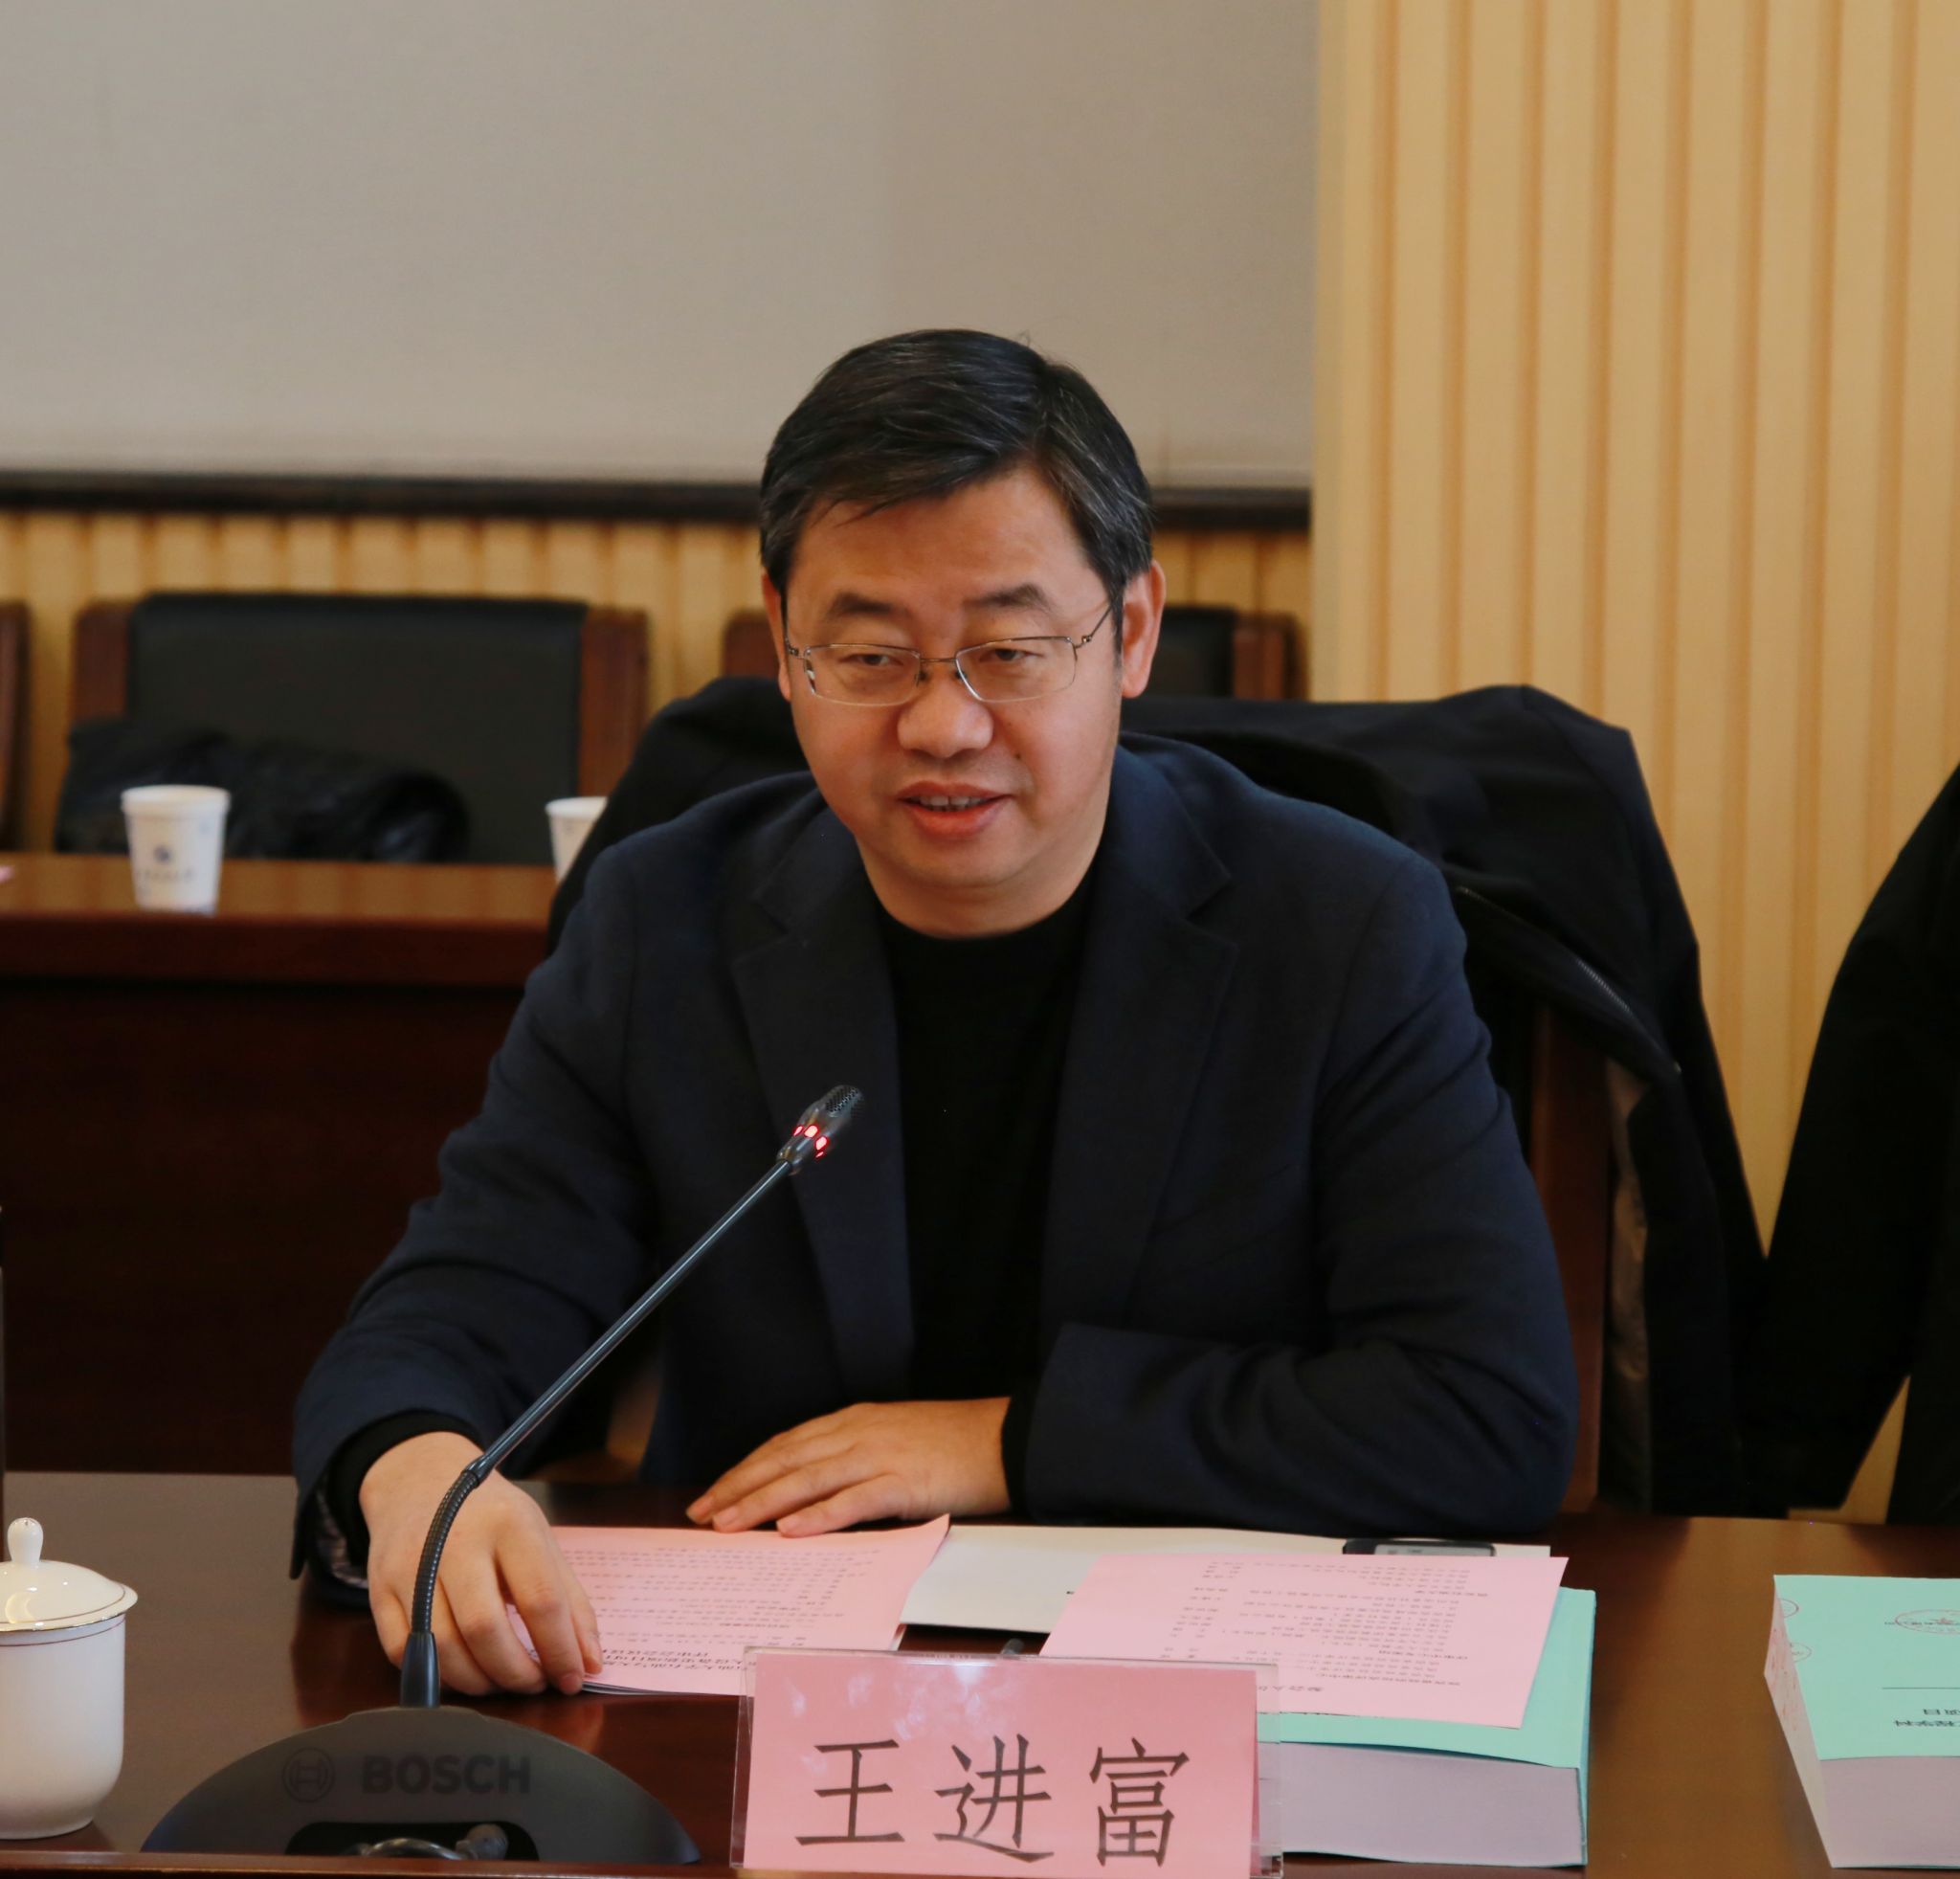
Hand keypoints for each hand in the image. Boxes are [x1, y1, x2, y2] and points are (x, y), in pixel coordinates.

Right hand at [360, 1430, 602, 1698]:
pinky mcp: (378, 1588)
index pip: (540, 1599)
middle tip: (534, 1683)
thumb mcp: (539, 1540)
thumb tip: (590, 1664)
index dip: (560, 1649)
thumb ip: (570, 1602)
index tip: (571, 1679)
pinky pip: (403, 1651)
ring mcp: (411, 1565)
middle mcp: (456, 1541)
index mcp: (509, 1524)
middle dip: (515, 1673)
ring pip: (442, 1647)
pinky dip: (436, 1674)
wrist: (421, 1479)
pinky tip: (462, 1671)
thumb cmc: (492, 1517)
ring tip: (502, 1680)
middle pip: (485, 1628)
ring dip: (477, 1682)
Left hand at [686, 1398, 1011, 1535]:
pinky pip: (854, 1500)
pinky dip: (819, 1515)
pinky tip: (792, 1530)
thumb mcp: (894, 1441)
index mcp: (854, 1422)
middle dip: (739, 1487)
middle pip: (785, 1459)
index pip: (785, 1444)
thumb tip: (809, 1495)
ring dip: (763, 1502)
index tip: (714, 1492)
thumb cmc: (953, 1445)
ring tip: (729, 1523)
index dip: (746, 1469)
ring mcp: (880, 1455)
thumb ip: (853, 1461)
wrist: (1007, 1439)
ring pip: (807, 1478)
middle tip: (703, 1513)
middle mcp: (859, 1433)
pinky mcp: (905, 1482)